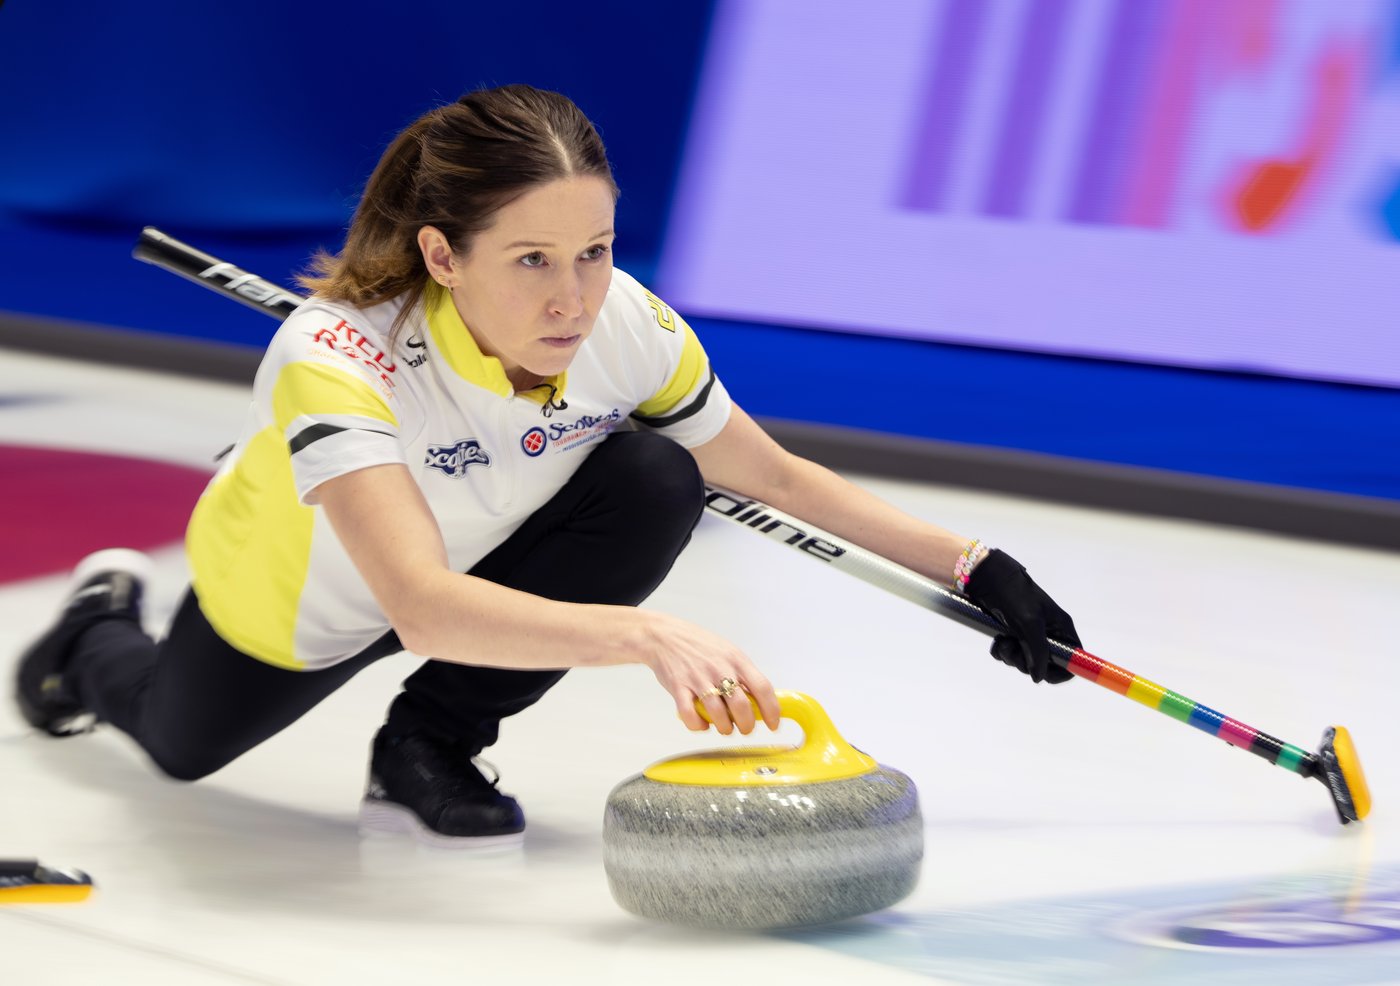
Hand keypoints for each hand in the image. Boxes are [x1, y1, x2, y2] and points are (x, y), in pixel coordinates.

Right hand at [635, 611, 780, 733]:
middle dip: (747, 725)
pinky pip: (689, 715)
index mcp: (736, 659)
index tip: (773, 724)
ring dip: (724, 728)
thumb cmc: (698, 645)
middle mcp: (719, 668)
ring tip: (724, 728)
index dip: (772, 710)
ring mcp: (698, 678)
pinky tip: (701, 724)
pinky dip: (698, 725)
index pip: (762, 688)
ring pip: (718, 714)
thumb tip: (759, 701)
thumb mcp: (728, 652)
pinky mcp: (678, 687)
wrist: (664, 636)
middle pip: (741, 706)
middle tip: (745, 729)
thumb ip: (742, 674)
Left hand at [964, 549, 1079, 683]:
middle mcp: (1049, 633)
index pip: (1073, 659)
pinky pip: (1010, 654)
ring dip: (1011, 656)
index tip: (1042, 673)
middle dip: (1026, 662)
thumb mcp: (1030, 624)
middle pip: (1045, 664)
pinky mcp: (1013, 634)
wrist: (988, 578)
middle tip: (1013, 649)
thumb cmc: (1015, 596)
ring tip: (1002, 641)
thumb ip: (1038, 652)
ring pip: (1025, 661)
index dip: (1060, 671)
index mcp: (1061, 628)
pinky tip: (996, 641)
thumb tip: (1039, 678)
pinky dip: (1002, 651)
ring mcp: (1030, 635)